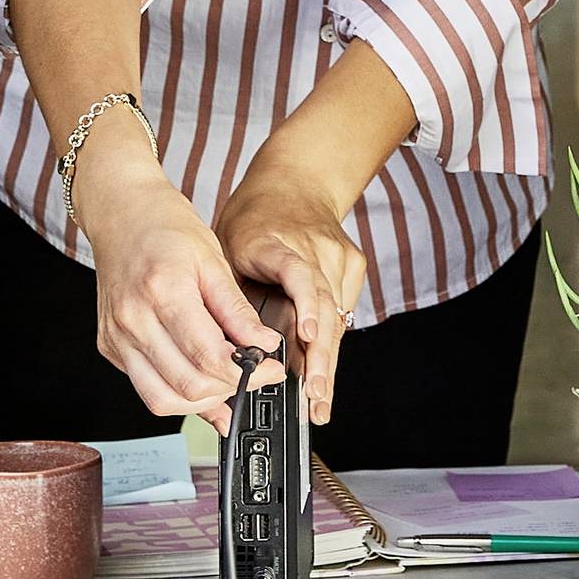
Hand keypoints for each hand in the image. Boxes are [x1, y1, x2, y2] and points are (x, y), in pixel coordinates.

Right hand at [69, 122, 276, 424]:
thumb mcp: (213, 258)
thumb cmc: (165, 225)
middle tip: (254, 376)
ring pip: (162, 400)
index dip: (247, 372)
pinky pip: (144, 387)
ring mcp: (116, 336)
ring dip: (201, 403)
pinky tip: (199, 379)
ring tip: (227, 384)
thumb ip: (237, 309)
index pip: (209, 357)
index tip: (270, 369)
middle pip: (187, 386)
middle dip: (230, 390)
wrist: (121, 210)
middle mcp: (133, 318)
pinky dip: (176, 393)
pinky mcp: (109, 346)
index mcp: (163, 289)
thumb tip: (263, 346)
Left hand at [213, 160, 366, 425]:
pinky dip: (332, 339)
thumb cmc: (254, 218)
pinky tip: (324, 369)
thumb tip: (226, 347)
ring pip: (336, 314)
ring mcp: (336, 254)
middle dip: (318, 355)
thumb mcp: (225, 247)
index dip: (303, 305)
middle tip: (313, 396)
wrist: (295, 180)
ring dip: (326, 359)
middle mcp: (311, 246)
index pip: (295, 272)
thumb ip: (230, 294)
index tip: (305, 334)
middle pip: (323, 305)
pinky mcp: (352, 263)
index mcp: (272, 240)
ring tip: (319, 398)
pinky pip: (343, 309)